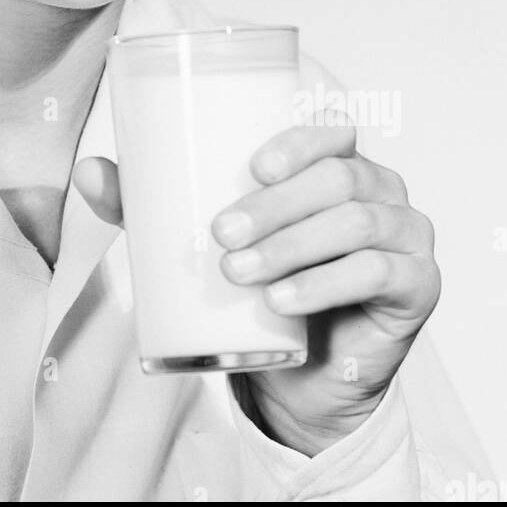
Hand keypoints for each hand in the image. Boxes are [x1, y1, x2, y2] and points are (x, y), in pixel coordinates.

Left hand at [73, 118, 440, 456]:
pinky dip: (328, 283)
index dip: (298, 139)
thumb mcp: (202, 242)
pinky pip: (379, 273)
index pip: (332, 129)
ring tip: (240, 272)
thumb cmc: (258, 288)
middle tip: (221, 235)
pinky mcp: (418, 286)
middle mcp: (380, 189)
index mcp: (336, 163)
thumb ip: (148, 205)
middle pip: (338, 178)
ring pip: (355, 222)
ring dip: (293, 245)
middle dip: (276, 204)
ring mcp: (406, 236)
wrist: (302, 377)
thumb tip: (88, 171)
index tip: (250, 166)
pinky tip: (287, 299)